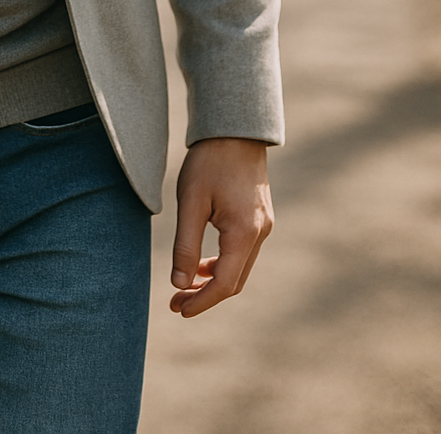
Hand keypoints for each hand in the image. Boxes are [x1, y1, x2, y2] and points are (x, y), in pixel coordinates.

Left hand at [169, 137, 272, 316]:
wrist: (235, 129)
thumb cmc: (209, 162)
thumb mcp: (191, 202)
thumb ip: (186, 245)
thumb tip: (179, 283)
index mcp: (244, 232)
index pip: (225, 284)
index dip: (202, 301)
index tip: (178, 309)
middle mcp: (260, 233)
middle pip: (235, 281)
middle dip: (206, 295)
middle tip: (176, 302)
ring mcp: (264, 225)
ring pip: (240, 267)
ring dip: (214, 280)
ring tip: (185, 284)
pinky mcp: (260, 217)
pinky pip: (243, 252)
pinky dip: (223, 263)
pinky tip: (202, 262)